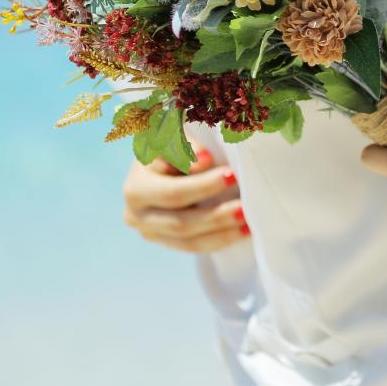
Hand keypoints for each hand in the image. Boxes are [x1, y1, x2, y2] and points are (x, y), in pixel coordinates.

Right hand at [122, 141, 249, 252]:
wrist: (162, 163)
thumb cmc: (173, 145)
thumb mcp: (175, 139)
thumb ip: (186, 147)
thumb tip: (204, 160)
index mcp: (136, 188)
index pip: (174, 192)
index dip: (204, 186)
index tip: (234, 176)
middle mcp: (135, 214)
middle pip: (181, 222)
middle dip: (217, 216)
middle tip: (246, 208)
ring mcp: (149, 232)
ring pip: (189, 242)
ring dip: (223, 234)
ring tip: (250, 225)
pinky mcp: (164, 241)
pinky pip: (194, 246)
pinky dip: (220, 240)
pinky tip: (243, 232)